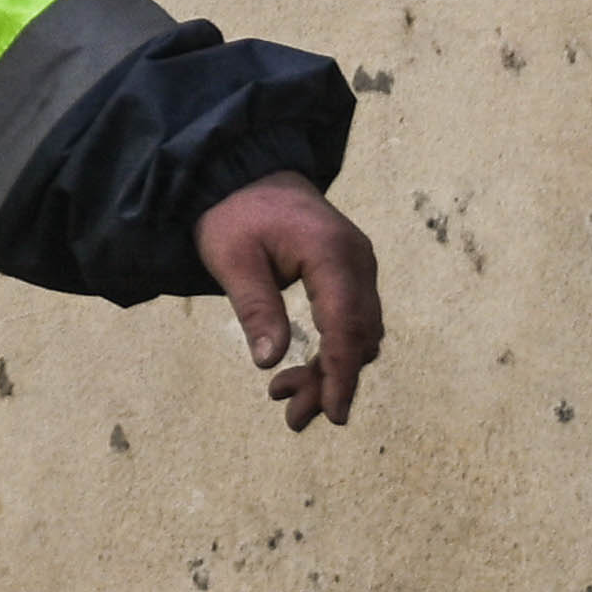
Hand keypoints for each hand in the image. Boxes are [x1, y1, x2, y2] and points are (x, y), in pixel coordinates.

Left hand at [201, 177, 384, 432]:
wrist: (246, 174)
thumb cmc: (235, 214)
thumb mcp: (232, 260)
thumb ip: (256, 308)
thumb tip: (269, 362)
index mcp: (332, 254)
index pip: (346, 325)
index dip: (340, 374)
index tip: (332, 413)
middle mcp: (358, 261)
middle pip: (359, 336)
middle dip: (331, 382)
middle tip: (294, 418)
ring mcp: (360, 266)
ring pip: (359, 334)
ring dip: (330, 370)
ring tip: (287, 400)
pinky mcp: (351, 273)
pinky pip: (352, 320)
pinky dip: (332, 350)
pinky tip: (299, 372)